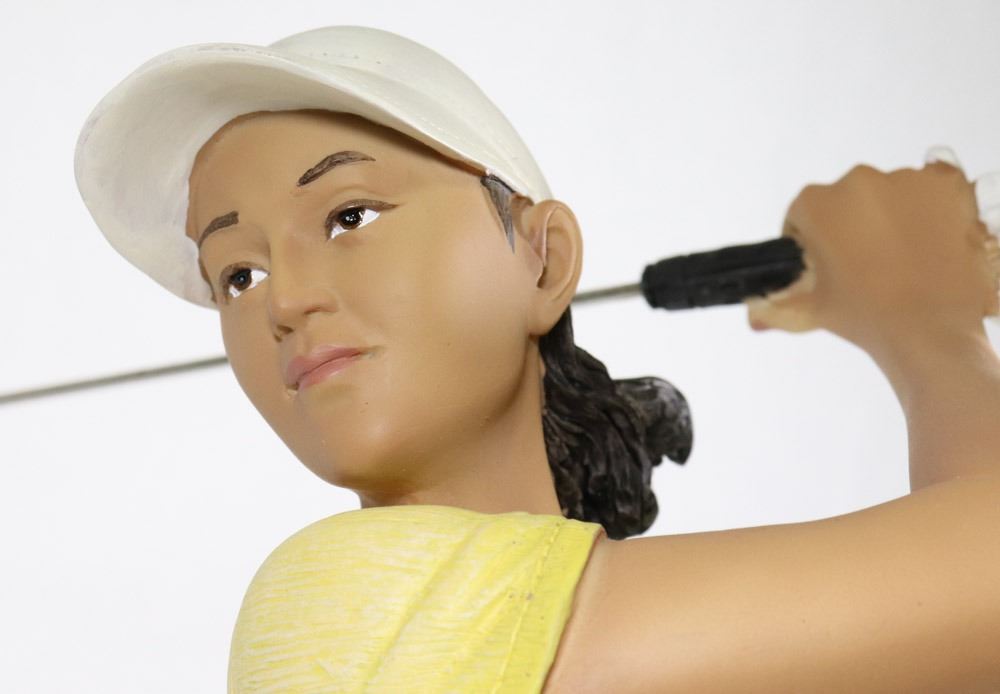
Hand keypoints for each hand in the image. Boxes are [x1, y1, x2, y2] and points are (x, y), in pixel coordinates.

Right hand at [744, 148, 999, 353]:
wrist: (930, 330)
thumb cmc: (865, 317)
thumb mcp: (810, 311)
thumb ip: (774, 308)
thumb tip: (754, 317)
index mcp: (817, 204)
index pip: (802, 214)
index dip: (809, 240)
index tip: (823, 261)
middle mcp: (858, 180)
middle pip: (846, 200)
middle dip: (849, 226)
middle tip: (861, 264)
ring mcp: (906, 180)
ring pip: (887, 195)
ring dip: (887, 218)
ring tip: (897, 259)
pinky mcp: (946, 187)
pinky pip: (928, 192)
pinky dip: (925, 212)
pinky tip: (924, 246)